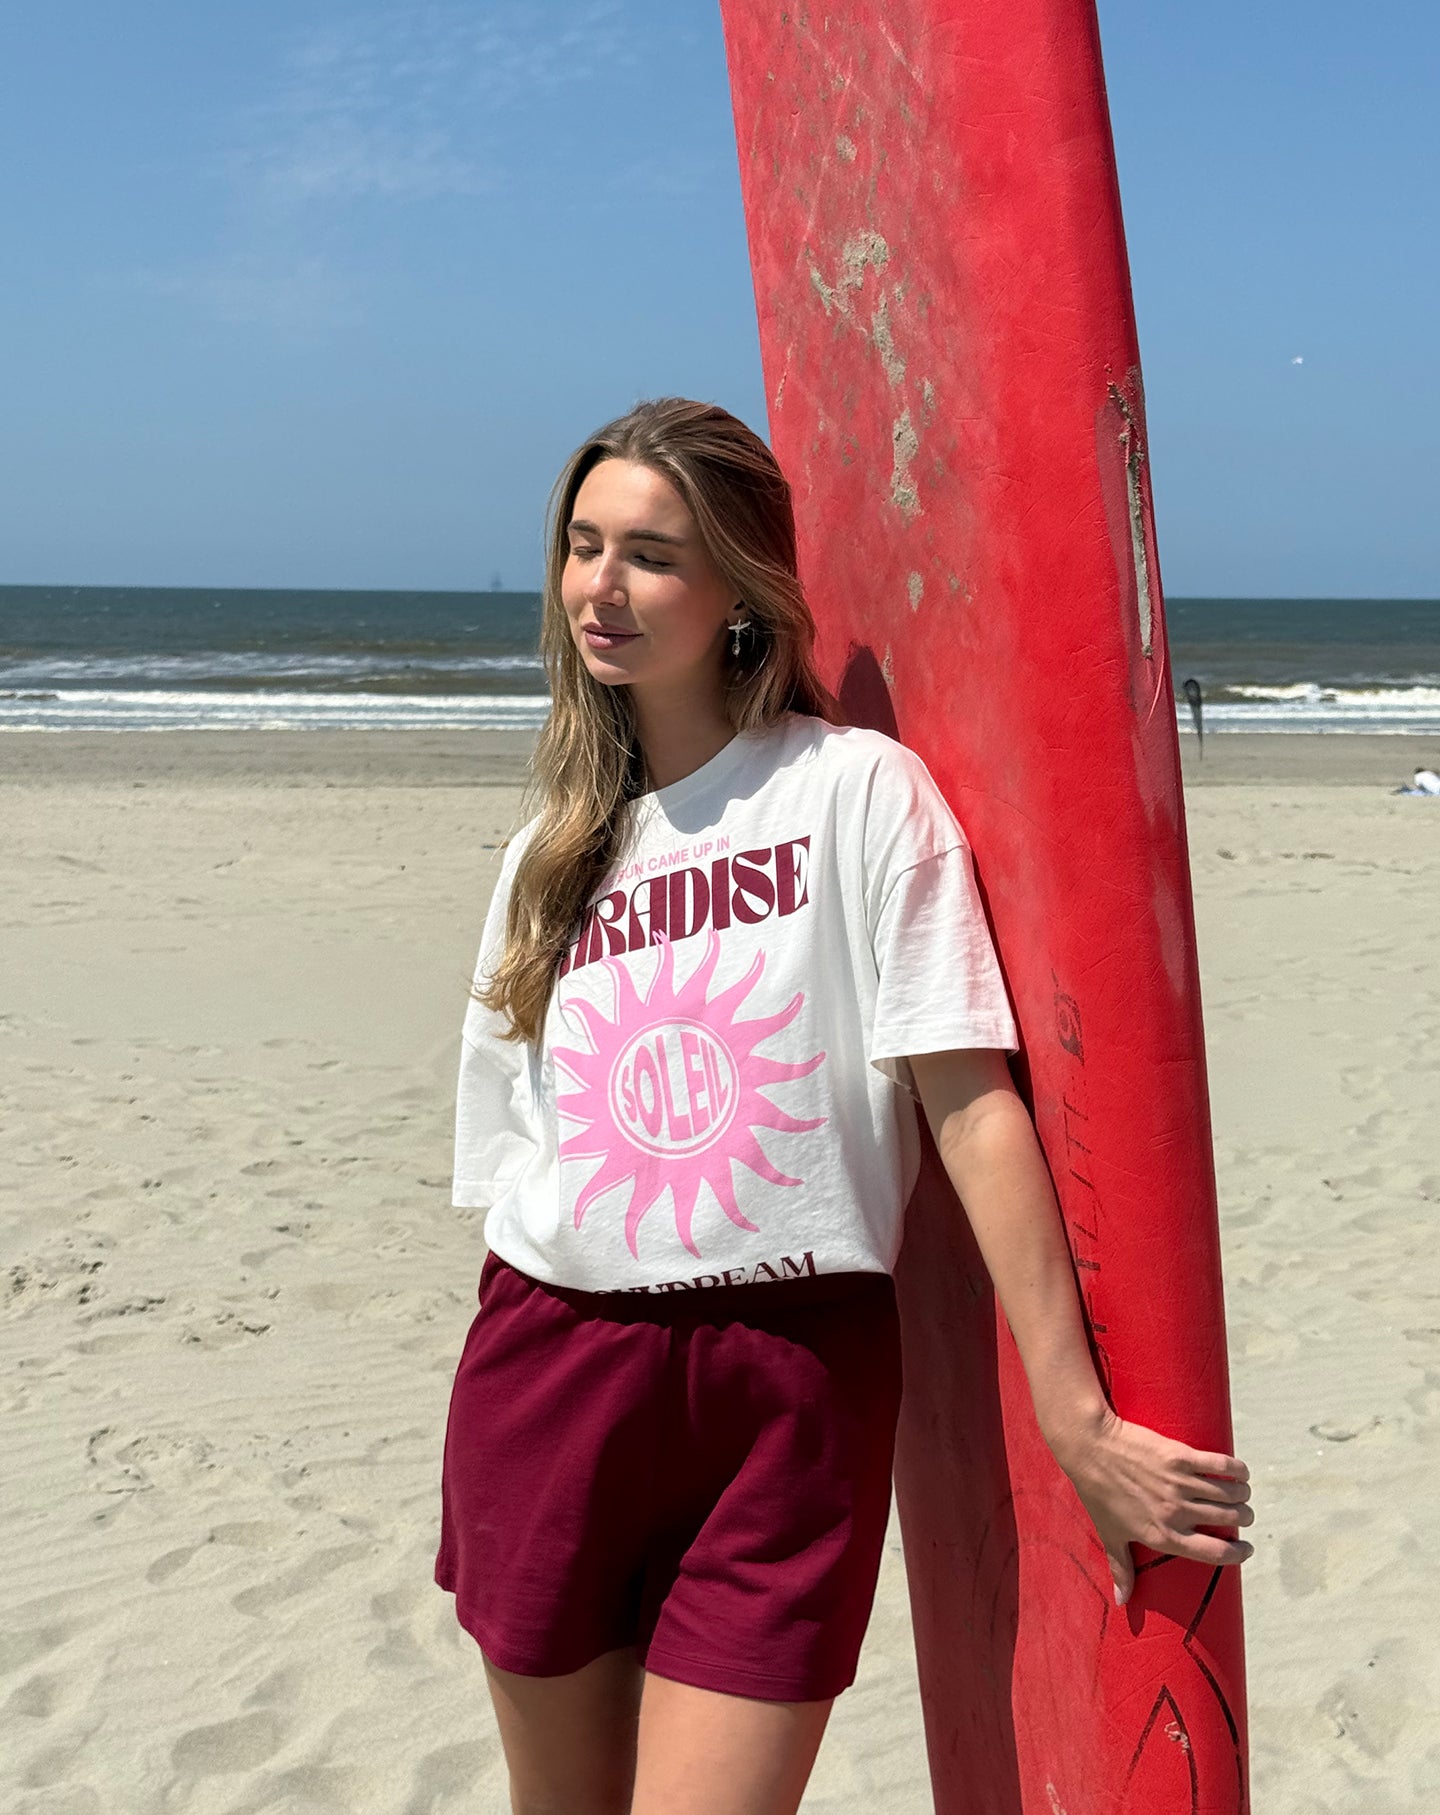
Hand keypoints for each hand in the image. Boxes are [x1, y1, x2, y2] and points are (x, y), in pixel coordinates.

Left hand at [1048, 1408, 1253, 1605]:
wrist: (1090, 1449)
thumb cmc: (1098, 1493)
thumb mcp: (1110, 1535)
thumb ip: (1121, 1568)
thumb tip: (1121, 1602)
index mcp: (1164, 1536)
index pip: (1215, 1553)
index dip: (1238, 1554)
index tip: (1246, 1548)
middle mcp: (1176, 1513)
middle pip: (1229, 1519)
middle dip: (1243, 1518)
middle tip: (1243, 1514)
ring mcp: (1179, 1484)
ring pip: (1230, 1493)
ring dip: (1242, 1494)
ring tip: (1241, 1493)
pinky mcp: (1180, 1457)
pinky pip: (1221, 1465)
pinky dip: (1237, 1469)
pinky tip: (1240, 1472)